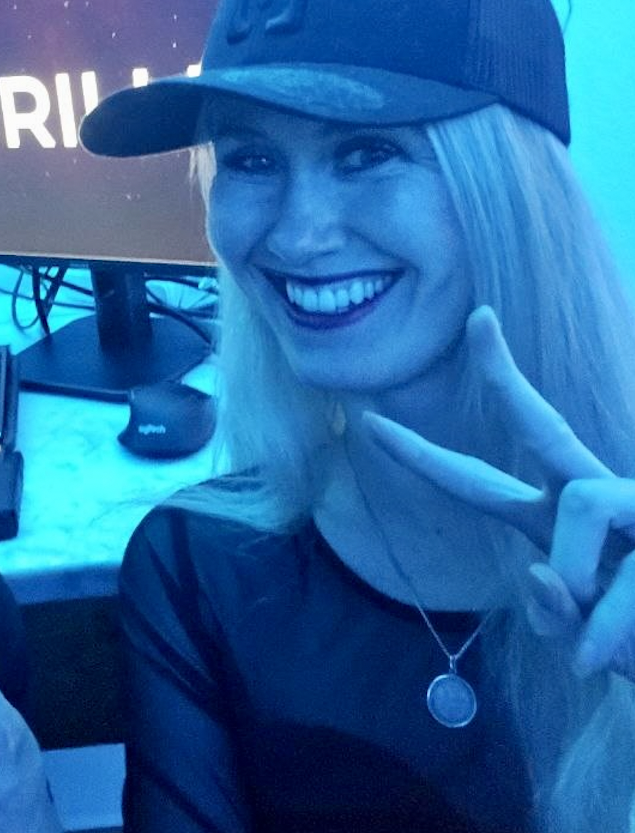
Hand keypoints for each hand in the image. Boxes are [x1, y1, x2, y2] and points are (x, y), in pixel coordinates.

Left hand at [362, 306, 634, 680]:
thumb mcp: (584, 640)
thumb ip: (554, 615)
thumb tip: (543, 575)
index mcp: (552, 523)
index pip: (475, 484)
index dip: (422, 457)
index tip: (372, 422)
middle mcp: (588, 499)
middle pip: (541, 424)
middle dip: (505, 374)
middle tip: (478, 319)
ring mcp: (633, 504)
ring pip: (581, 504)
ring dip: (577, 581)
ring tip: (589, 646)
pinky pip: (622, 564)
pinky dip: (607, 625)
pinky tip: (601, 661)